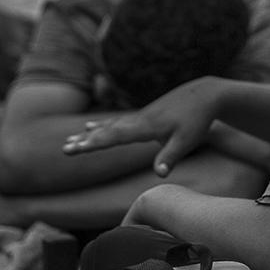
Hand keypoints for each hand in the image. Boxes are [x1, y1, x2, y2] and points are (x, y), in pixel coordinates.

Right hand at [62, 77, 221, 177]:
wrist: (205, 94)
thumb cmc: (197, 120)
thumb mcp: (187, 140)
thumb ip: (170, 156)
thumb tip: (160, 175)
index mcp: (146, 126)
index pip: (114, 137)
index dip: (93, 143)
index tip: (75, 148)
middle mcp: (138, 120)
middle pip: (106, 132)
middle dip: (85, 141)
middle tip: (64, 149)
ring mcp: (139, 116)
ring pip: (109, 126)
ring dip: (89, 134)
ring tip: (70, 140)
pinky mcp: (144, 116)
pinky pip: (117, 123)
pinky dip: (101, 126)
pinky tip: (90, 126)